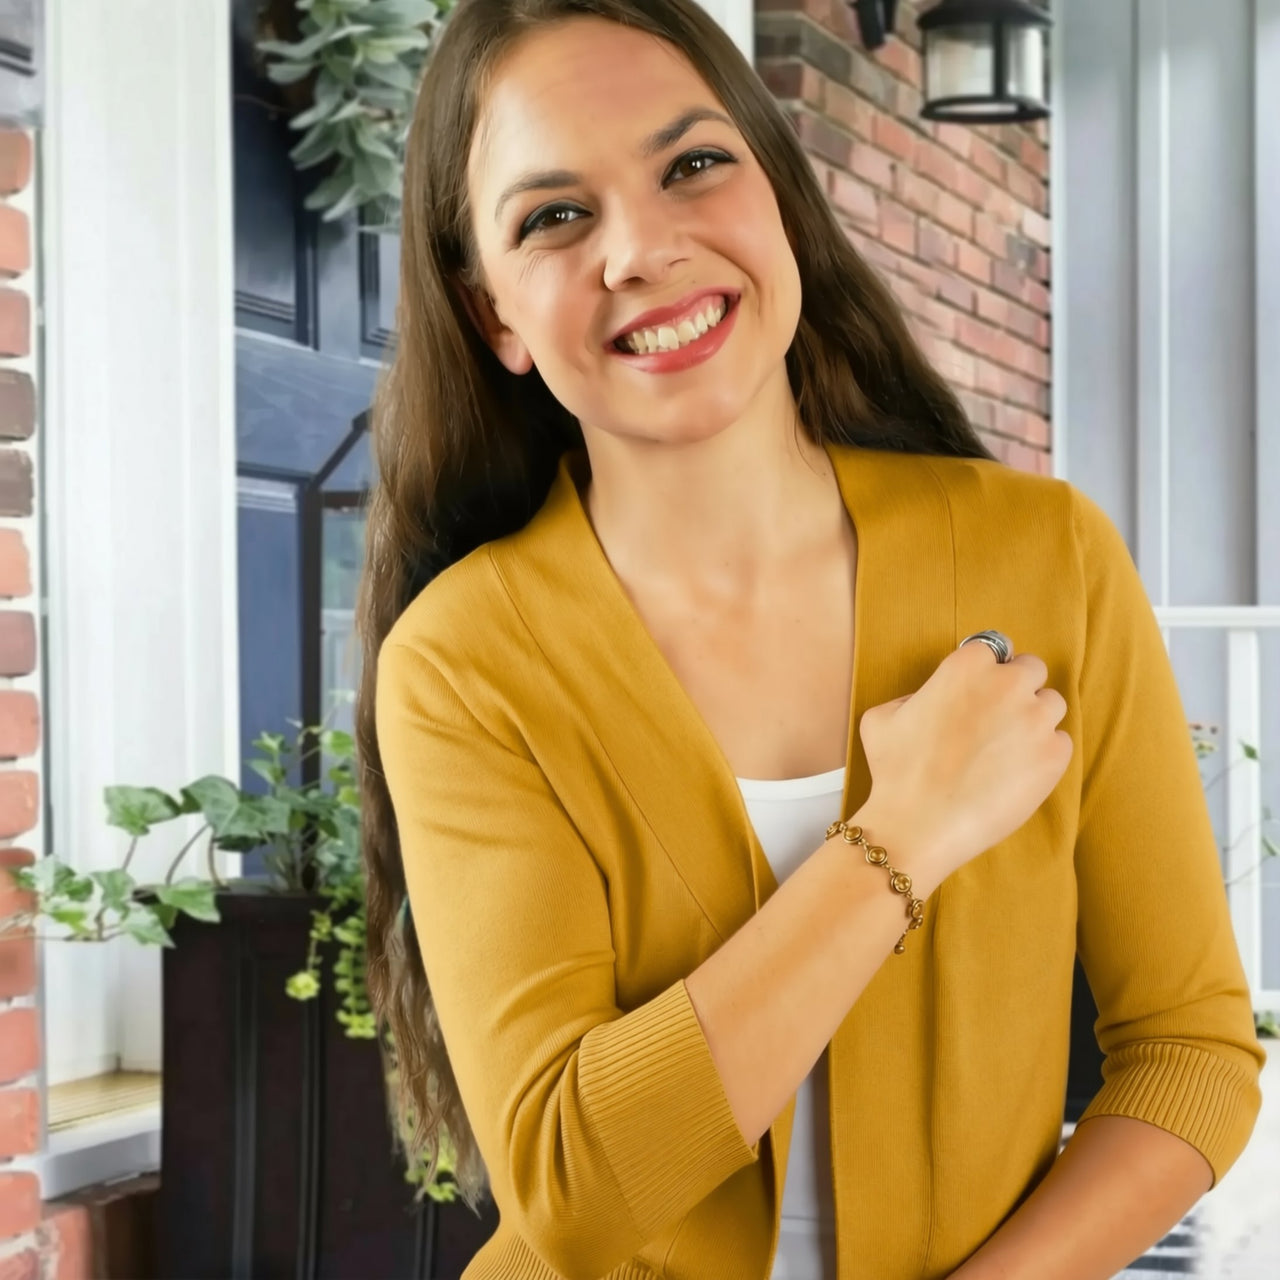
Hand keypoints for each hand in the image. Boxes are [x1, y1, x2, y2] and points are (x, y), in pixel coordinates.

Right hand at [856, 640, 1071, 885]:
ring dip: (1034, 719)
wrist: (919, 824)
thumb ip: (913, 695)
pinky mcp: (1053, 756)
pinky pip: (1060, 743)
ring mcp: (1036, 719)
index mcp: (967, 665)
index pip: (994, 649)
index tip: (979, 689)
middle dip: (1017, 688)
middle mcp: (1008, 684)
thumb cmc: (895, 771)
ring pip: (1051, 704)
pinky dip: (1043, 754)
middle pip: (1031, 670)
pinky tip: (1015, 772)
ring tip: (1008, 747)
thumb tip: (931, 700)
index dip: (986, 671)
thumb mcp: (882, 716)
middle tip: (997, 717)